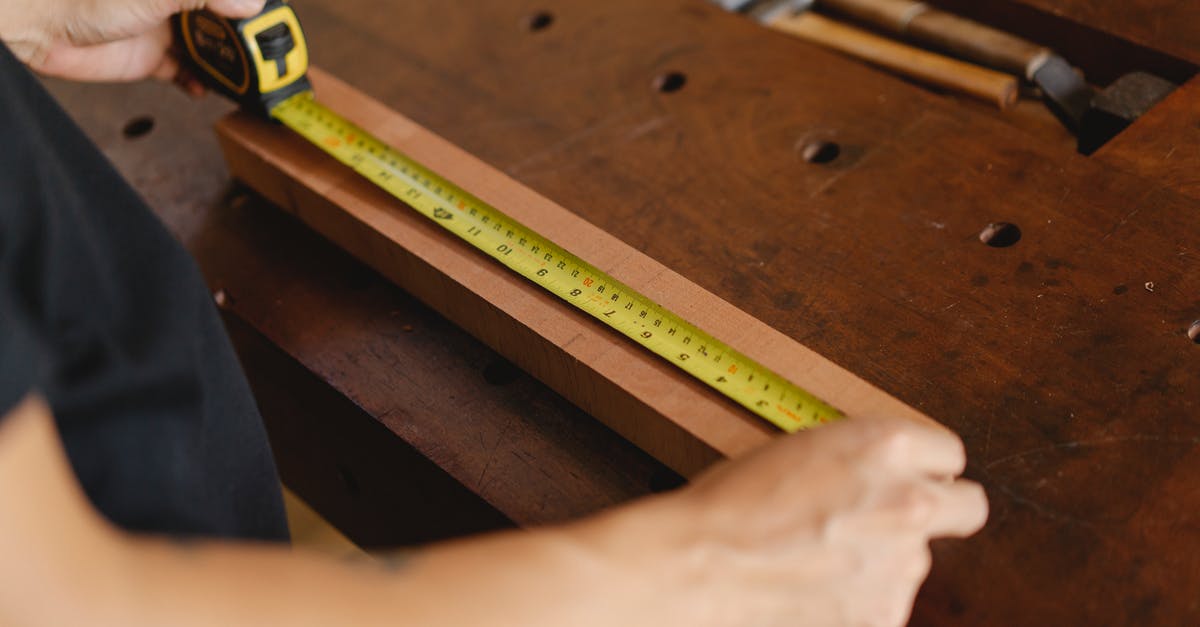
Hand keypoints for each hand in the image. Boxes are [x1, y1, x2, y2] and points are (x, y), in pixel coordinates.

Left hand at [1, 0, 265, 88]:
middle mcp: (175, 1)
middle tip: (264, 54)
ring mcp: (164, 28)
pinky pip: (185, 72)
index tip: (270, 22)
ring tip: (241, 75)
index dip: (250, 6)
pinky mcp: (150, 58)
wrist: (40, 25)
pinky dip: (198, 82)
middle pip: (222, 18)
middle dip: (243, 36)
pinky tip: (204, 88)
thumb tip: (253, 3)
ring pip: (209, 46)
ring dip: (225, 63)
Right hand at [657, 416, 986, 625]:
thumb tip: (879, 475)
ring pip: (917, 559)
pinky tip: (814, 589)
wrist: (699, 567)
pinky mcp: (885, 615)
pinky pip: (886, 601)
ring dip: (884, 559)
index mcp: (886, 445)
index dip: (927, 466)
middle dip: (940, 510)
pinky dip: (860, 599)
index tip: (911, 477)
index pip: (950, 452)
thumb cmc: (731, 506)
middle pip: (967, 507)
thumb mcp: (802, 450)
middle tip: (894, 518)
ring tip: (819, 559)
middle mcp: (909, 501)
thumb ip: (859, 461)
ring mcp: (902, 564)